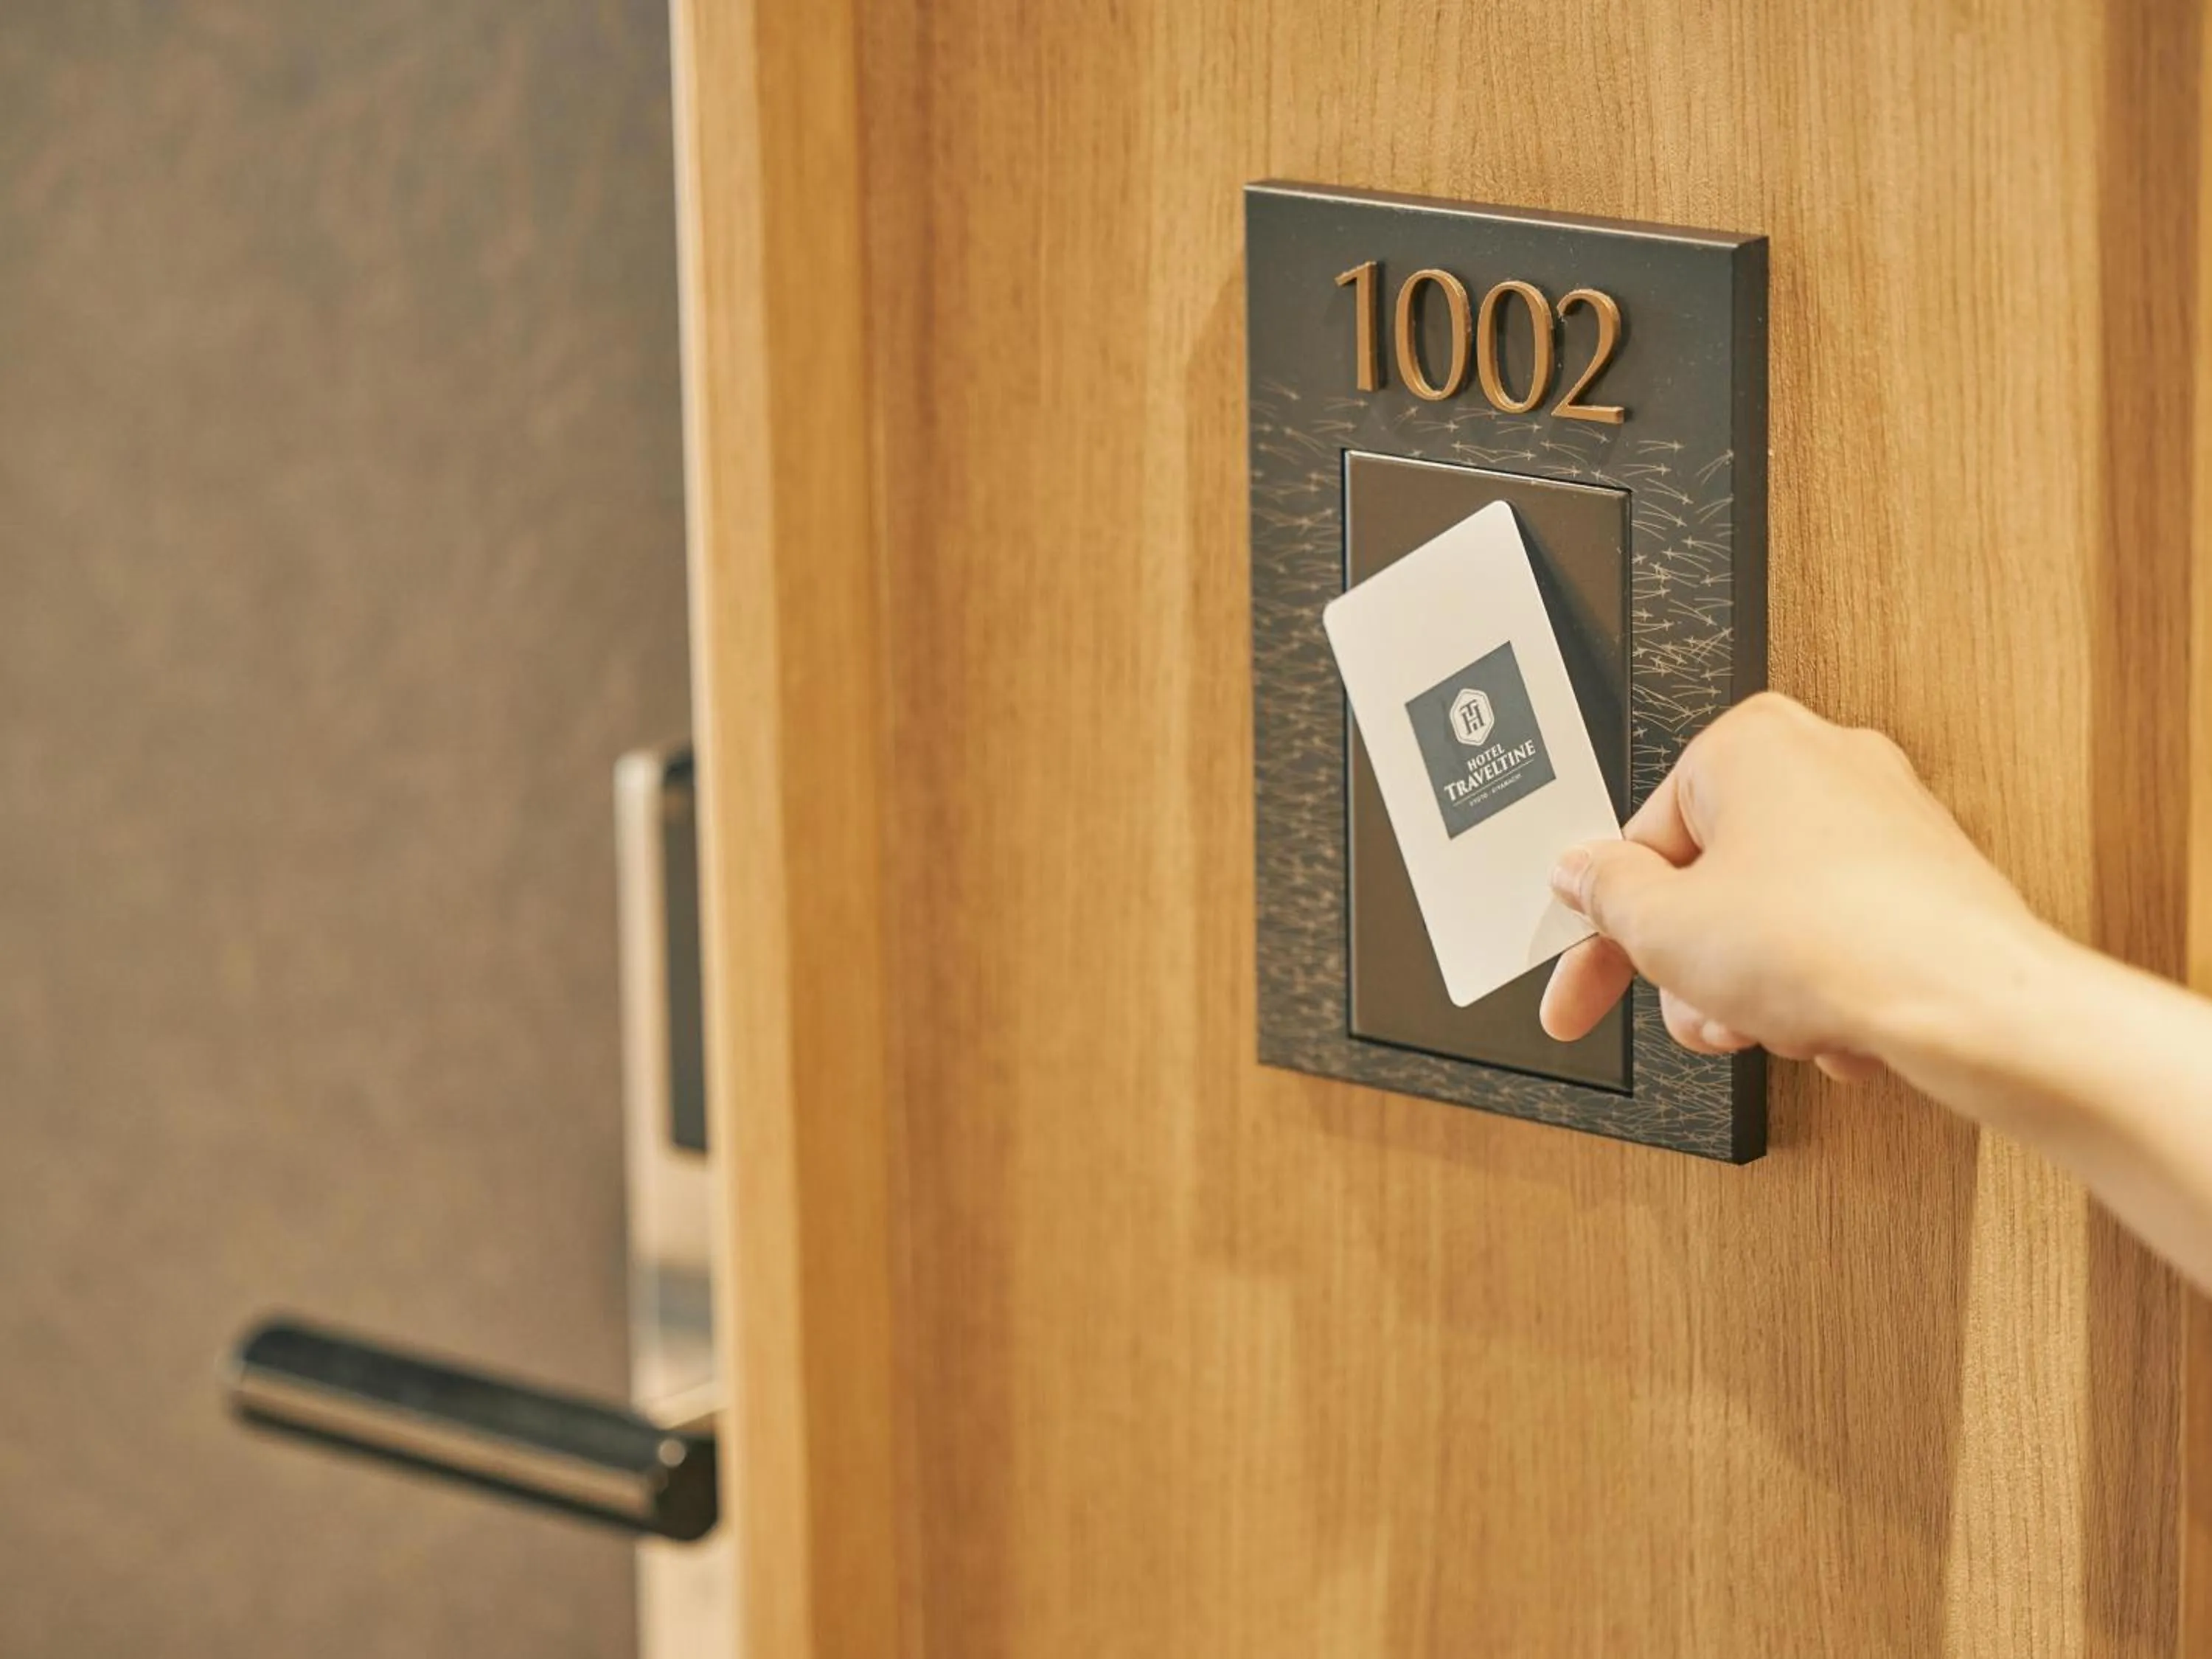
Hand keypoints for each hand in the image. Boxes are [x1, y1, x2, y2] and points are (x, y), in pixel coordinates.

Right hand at [1539, 693, 2045, 1080]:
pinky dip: (1822, 989)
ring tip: (1771, 1023)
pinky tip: (1829, 1026)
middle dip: (1694, 967)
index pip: (1641, 840)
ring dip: (1753, 989)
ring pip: (1772, 920)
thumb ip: (1605, 895)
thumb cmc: (1836, 942)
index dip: (1606, 928)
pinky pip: (1838, 941)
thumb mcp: (1664, 927)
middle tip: (1695, 1007)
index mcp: (1750, 744)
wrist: (1971, 1004)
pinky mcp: (1927, 883)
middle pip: (1709, 884)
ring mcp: (1884, 822)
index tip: (1588, 980)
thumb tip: (1586, 875)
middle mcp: (1825, 764)